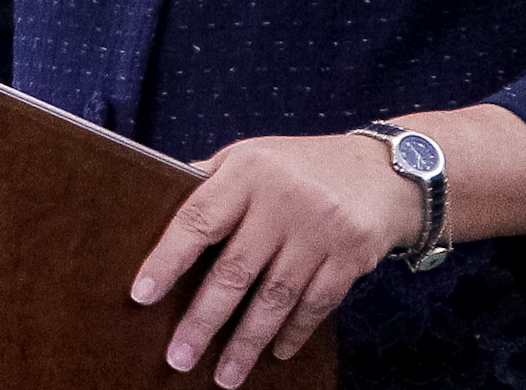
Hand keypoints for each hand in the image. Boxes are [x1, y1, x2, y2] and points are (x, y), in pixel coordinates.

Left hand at [129, 133, 415, 383]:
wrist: (383, 171)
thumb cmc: (300, 166)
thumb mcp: (251, 156)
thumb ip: (211, 181)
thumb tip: (160, 199)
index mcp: (247, 171)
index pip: (197, 220)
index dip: (167, 260)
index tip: (141, 295)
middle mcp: (282, 200)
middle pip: (235, 270)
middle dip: (204, 320)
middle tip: (179, 358)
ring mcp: (320, 230)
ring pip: (275, 297)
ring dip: (247, 342)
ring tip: (225, 376)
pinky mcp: (351, 256)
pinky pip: (316, 304)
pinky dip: (294, 332)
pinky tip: (275, 353)